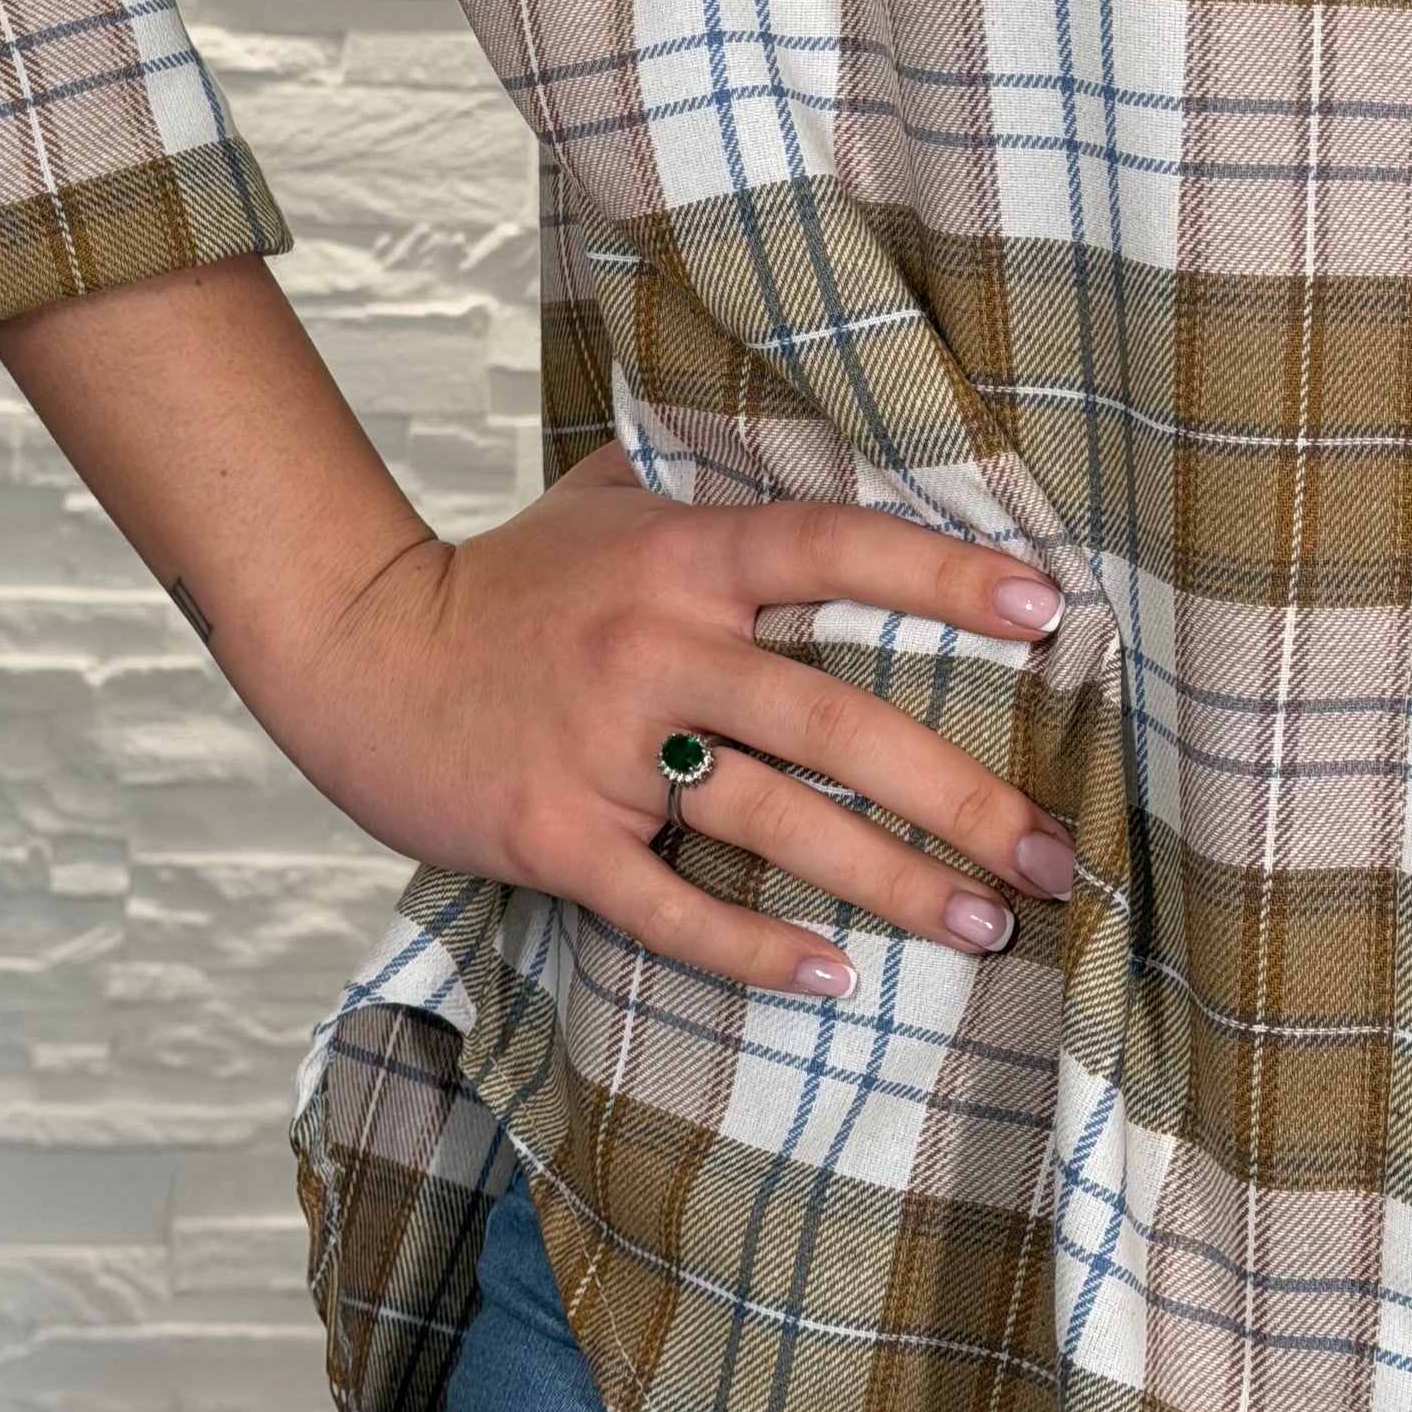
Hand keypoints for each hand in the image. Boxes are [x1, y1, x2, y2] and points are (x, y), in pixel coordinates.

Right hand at [247, 442, 1073, 999]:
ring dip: (892, 884)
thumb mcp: (605, 501)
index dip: (941, 577)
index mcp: (680, 555)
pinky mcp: (560, 837)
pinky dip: (756, 950)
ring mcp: (607, 751)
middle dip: (962, 794)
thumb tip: (821, 431)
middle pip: (834, 721)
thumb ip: (709, 477)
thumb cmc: (503, 581)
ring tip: (986, 927)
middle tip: (1055, 853)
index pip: (832, 549)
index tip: (1048, 612)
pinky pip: (673, 907)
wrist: (357, 655)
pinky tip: (835, 979)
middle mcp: (655, 647)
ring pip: (776, 823)